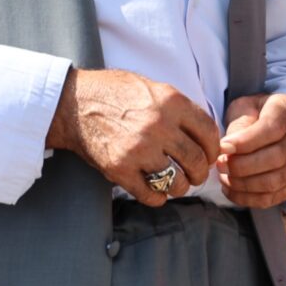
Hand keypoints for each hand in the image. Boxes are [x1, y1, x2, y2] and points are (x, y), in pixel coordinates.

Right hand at [48, 67, 222, 204]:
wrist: (72, 104)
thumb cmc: (112, 92)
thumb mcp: (152, 87)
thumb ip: (178, 107)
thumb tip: (202, 131)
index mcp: (172, 102)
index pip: (209, 132)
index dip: (214, 148)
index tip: (211, 155)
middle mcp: (159, 126)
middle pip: (196, 160)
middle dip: (201, 172)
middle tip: (197, 175)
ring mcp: (139, 150)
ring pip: (177, 181)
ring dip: (181, 187)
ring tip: (177, 185)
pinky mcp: (119, 169)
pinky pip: (150, 194)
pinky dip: (157, 198)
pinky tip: (157, 194)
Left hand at [217, 94, 285, 208]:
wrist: (277, 124)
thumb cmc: (255, 113)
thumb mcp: (245, 106)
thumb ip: (239, 123)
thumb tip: (229, 149)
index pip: (274, 128)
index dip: (247, 141)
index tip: (223, 147)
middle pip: (277, 158)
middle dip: (243, 165)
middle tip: (220, 164)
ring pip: (276, 181)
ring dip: (244, 183)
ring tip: (224, 177)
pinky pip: (274, 197)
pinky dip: (248, 198)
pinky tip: (231, 189)